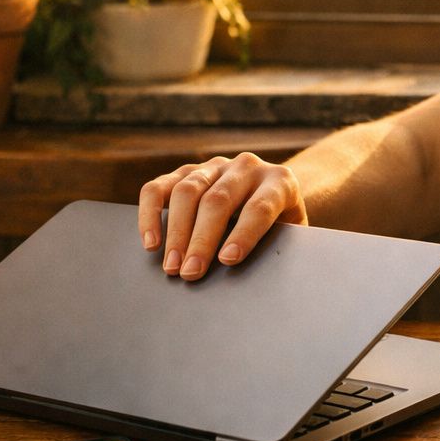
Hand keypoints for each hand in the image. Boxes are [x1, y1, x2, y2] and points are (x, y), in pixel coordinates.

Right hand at [138, 152, 307, 280]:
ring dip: (176, 232)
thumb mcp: (289, 234)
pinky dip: (150, 214)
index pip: (260, 206)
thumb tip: (247, 274)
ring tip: (171, 267)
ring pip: (187, 191)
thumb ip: (275, 245)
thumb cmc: (281, 226)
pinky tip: (151, 242)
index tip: (228, 260)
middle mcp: (247, 167)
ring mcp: (215, 166)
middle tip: (191, 273)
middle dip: (202, 240)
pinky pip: (159, 187)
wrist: (273, 196)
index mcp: (280, 181)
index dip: (244, 233)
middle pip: (218, 200)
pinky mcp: (186, 171)